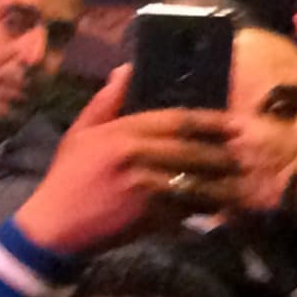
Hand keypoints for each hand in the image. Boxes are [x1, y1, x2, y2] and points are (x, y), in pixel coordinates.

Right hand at [12, 66, 241, 256]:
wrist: (53, 227)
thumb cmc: (68, 177)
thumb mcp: (81, 133)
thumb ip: (106, 101)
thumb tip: (127, 69)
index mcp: (123, 133)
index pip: (177, 121)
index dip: (209, 120)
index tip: (230, 121)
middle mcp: (138, 158)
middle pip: (192, 150)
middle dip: (221, 150)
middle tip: (243, 149)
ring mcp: (145, 189)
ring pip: (194, 180)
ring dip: (219, 180)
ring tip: (238, 176)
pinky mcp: (148, 218)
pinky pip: (184, 208)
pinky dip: (202, 206)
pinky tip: (216, 203)